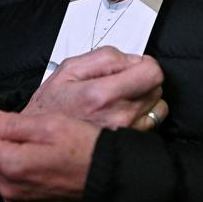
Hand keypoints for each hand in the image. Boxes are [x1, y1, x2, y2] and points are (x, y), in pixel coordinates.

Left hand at [0, 91, 99, 201]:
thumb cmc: (85, 148)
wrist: (107, 177)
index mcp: (12, 165)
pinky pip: (1, 175)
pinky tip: (12, 141)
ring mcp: (14, 196)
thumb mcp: (50, 125)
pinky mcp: (22, 199)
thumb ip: (11, 123)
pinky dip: (1, 156)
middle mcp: (7, 186)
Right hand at [25, 46, 166, 129]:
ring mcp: (126, 131)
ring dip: (144, 98)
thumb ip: (104, 57)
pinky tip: (123, 113)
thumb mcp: (68, 70)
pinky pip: (152, 122)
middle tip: (121, 83)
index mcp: (102, 94)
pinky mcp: (130, 142)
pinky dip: (142, 115)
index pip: (151, 73)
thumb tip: (131, 58)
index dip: (145, 64)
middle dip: (142, 80)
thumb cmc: (52, 108)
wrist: (44, 144)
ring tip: (122, 99)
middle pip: (156, 87)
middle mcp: (119, 115)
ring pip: (158, 105)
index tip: (134, 66)